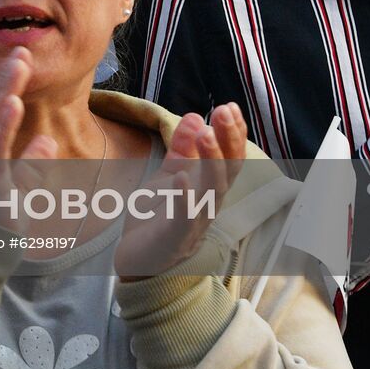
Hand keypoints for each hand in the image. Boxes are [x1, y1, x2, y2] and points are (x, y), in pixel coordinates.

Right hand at [0, 49, 57, 233]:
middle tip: (21, 51)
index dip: (7, 84)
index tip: (21, 56)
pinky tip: (20, 114)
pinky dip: (8, 132)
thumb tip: (46, 140)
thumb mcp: (20, 187)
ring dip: (5, 98)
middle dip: (6, 81)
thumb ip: (31, 163)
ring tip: (18, 73)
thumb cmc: (0, 221)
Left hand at [114, 103, 246, 279]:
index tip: (230, 107)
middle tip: (225, 112)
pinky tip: (181, 178)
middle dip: (229, 141)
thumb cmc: (157, 218)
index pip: (229, 160)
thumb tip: (195, 117)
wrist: (137, 261)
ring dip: (211, 162)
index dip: (233, 135)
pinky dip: (184, 198)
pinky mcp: (172, 238)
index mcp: (207, 190)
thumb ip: (182, 151)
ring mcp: (193, 223)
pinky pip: (183, 218)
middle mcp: (207, 206)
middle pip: (228, 172)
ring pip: (211, 192)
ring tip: (206, 134)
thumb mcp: (169, 176)